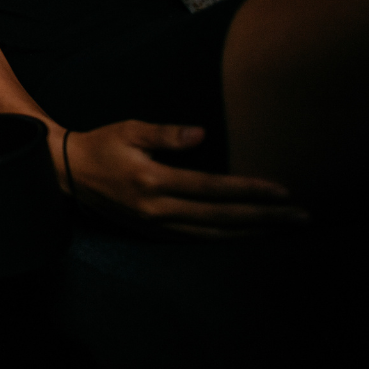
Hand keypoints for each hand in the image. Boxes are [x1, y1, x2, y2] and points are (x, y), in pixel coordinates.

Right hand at [62, 121, 308, 237]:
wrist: (68, 172)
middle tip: (300, 216)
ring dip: (251, 232)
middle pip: (221, 218)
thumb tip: (202, 135)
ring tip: (281, 227)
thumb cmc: (101, 144)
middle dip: (264, 217)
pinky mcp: (152, 231)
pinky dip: (225, 238)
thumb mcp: (130, 129)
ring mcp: (154, 225)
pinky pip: (196, 239)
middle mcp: (156, 209)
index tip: (282, 190)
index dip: (249, 190)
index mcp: (152, 180)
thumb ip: (166, 134)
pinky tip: (244, 233)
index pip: (212, 188)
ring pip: (212, 234)